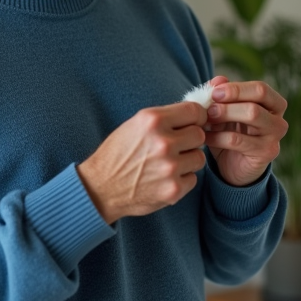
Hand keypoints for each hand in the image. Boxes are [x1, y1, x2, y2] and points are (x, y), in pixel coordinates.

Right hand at [77, 102, 207, 223]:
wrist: (100, 188)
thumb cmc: (117, 154)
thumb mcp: (135, 125)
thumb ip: (164, 118)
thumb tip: (195, 114)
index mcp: (153, 120)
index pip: (195, 111)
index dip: (197, 117)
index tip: (194, 123)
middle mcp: (164, 142)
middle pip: (199, 135)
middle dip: (191, 140)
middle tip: (176, 146)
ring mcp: (170, 167)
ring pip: (199, 158)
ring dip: (187, 160)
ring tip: (168, 164)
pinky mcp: (173, 189)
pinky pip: (192, 179)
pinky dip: (181, 179)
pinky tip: (164, 179)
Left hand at [204, 76, 287, 186]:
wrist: (234, 168)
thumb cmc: (231, 134)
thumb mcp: (224, 113)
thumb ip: (222, 95)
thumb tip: (218, 79)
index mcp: (273, 104)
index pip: (260, 89)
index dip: (236, 88)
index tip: (214, 92)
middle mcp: (278, 119)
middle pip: (257, 100)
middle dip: (230, 101)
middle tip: (209, 107)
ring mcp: (275, 137)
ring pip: (252, 115)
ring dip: (225, 114)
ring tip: (206, 119)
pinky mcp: (266, 153)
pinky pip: (238, 140)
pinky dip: (217, 137)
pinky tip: (205, 137)